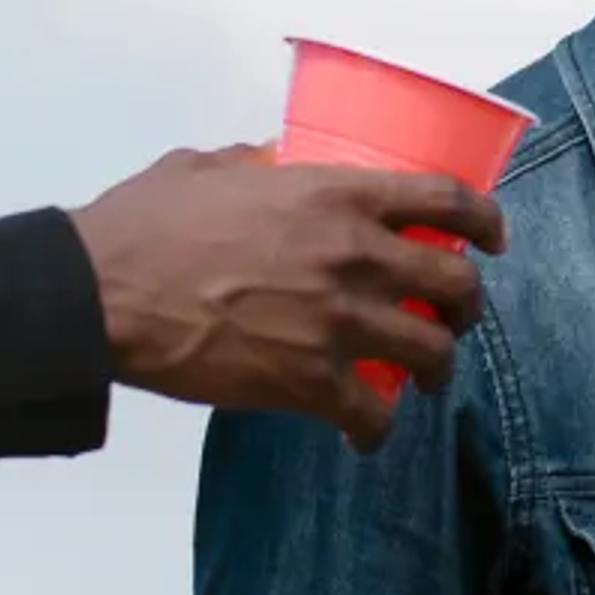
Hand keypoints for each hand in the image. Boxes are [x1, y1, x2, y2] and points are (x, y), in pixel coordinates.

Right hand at [70, 147, 508, 450]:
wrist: (102, 294)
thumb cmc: (144, 227)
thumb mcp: (207, 167)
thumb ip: (253, 162)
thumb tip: (271, 160)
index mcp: (337, 195)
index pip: (447, 201)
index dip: (485, 222)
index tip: (491, 240)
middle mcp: (355, 256)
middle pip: (456, 285)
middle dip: (466, 306)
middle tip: (452, 317)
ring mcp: (339, 322)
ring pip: (432, 353)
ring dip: (435, 368)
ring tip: (421, 377)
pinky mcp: (310, 382)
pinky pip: (374, 415)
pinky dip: (376, 429)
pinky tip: (364, 433)